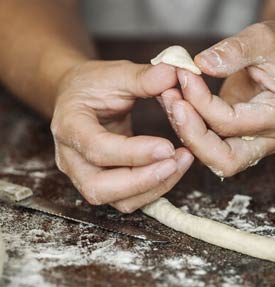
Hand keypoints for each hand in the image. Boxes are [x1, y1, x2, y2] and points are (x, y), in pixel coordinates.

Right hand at [51, 60, 193, 212]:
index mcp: (69, 126)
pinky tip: (173, 169)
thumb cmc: (94, 87)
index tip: (167, 147)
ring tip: (181, 163)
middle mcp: (71, 159)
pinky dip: (154, 189)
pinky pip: (129, 200)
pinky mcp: (104, 184)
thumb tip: (174, 73)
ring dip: (153, 187)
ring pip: (118, 201)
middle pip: (100, 188)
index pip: (97, 148)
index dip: (133, 152)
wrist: (79, 100)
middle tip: (176, 161)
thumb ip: (142, 76)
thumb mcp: (114, 74)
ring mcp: (85, 176)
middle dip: (143, 180)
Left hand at [160, 21, 274, 176]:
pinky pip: (209, 145)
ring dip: (187, 133)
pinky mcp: (237, 139)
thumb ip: (235, 51)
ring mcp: (252, 144)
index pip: (231, 123)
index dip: (201, 102)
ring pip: (212, 157)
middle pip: (224, 160)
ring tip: (169, 99)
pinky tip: (176, 104)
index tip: (184, 75)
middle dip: (192, 134)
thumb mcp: (265, 38)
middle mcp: (268, 140)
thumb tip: (201, 65)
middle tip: (172, 102)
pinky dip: (189, 128)